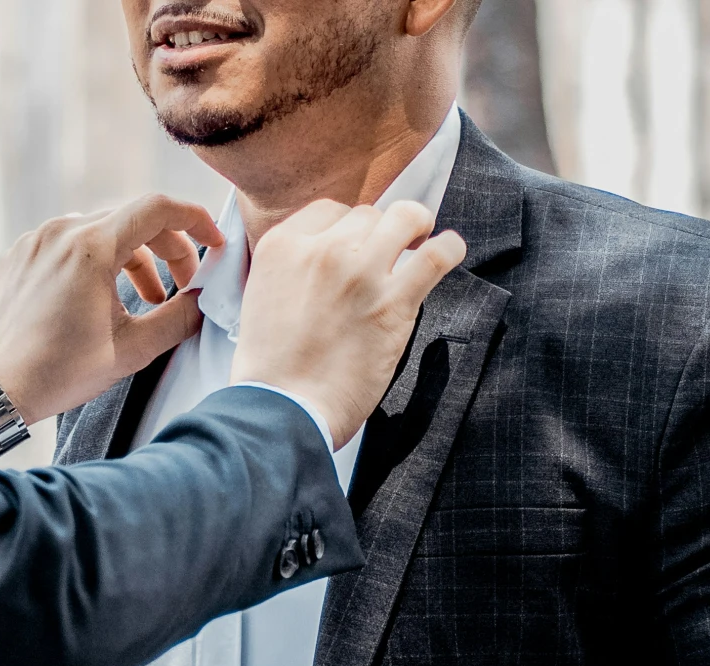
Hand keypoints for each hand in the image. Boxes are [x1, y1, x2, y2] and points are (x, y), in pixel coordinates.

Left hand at [0, 195, 225, 422]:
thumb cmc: (58, 372)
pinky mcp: (22, 252)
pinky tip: (103, 297)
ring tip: (147, 298)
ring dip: (134, 257)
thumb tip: (204, 300)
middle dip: (168, 247)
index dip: (196, 220)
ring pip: (103, 230)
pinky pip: (71, 242)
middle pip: (133, 218)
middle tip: (184, 284)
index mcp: (90, 248)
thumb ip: (179, 318)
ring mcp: (37, 239)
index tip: (214, 243)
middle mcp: (61, 231)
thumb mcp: (132, 350)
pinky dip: (99, 260)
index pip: (158, 209)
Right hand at [230, 199, 465, 446]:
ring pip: (405, 218)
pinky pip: (437, 254)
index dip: (349, 227)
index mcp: (283, 246)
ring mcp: (360, 272)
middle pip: (367, 216)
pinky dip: (449, 248)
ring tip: (419, 245)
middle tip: (386, 258)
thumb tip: (325, 262)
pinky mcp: (394, 302)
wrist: (282, 409)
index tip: (357, 245)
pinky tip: (448, 252)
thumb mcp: (260, 296)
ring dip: (416, 229)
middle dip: (379, 235)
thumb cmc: (271, 369)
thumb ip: (292, 269)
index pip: (330, 211)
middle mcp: (322, 249)